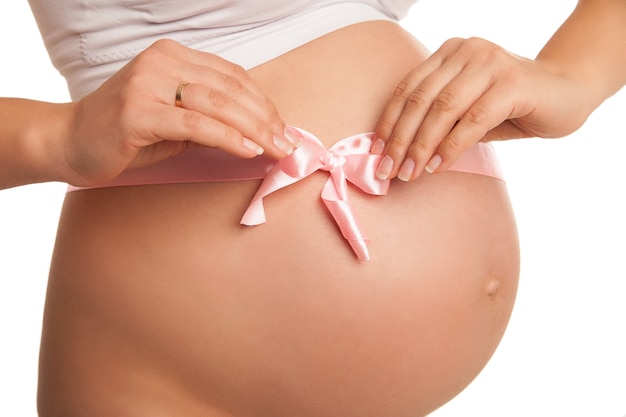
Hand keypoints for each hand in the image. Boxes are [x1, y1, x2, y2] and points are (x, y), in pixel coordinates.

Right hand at [62, 39, 297, 185]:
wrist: (69, 141)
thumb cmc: (126, 133)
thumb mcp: (174, 118)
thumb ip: (210, 117)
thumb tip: (258, 133)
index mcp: (172, 55)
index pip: (233, 76)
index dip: (264, 103)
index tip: (285, 128)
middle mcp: (162, 62)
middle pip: (231, 89)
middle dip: (267, 119)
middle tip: (289, 144)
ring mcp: (148, 83)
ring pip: (219, 104)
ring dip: (256, 129)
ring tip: (277, 150)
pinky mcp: (139, 111)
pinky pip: (196, 124)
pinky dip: (228, 137)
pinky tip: (248, 150)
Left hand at [372, 37, 589, 180]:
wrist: (568, 93)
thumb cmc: (511, 106)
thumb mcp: (467, 111)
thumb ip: (438, 123)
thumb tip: (399, 154)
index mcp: (449, 53)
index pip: (407, 89)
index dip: (388, 123)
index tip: (375, 153)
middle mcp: (466, 51)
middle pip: (419, 99)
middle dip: (399, 139)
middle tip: (387, 171)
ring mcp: (489, 62)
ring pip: (442, 109)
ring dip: (421, 146)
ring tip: (409, 173)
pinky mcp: (512, 83)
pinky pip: (472, 120)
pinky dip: (451, 146)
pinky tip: (439, 166)